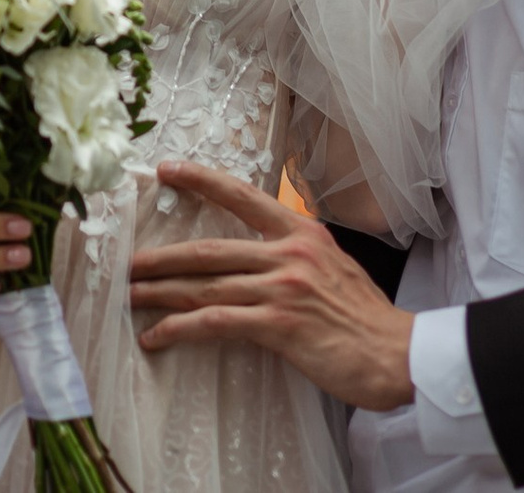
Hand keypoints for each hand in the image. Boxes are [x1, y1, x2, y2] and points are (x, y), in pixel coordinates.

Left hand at [128, 161, 414, 411]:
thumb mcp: (335, 267)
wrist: (398, 354)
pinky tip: (156, 337)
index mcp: (302, 233)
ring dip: (159, 293)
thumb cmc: (367, 319)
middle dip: (160, 256)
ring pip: (204, 285)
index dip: (201, 180)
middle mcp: (289, 253)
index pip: (242, 196)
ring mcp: (282, 288)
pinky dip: (178, 329)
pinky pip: (214, 323)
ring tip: (128, 297)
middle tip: (125, 260)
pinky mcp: (278, 325)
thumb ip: (297, 256)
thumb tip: (261, 258)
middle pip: (208, 249)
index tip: (167, 170)